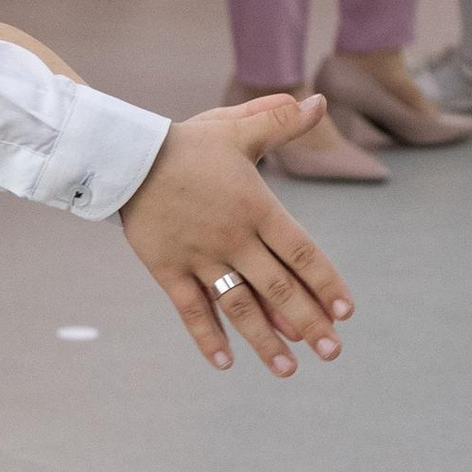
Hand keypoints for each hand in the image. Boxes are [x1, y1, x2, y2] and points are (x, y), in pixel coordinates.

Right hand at [118, 95, 354, 375]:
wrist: (126, 157)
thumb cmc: (187, 143)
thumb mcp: (237, 128)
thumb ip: (280, 120)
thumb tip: (318, 102)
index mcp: (256, 208)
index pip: (301, 252)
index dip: (326, 283)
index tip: (345, 311)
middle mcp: (233, 239)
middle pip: (278, 288)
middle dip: (309, 322)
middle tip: (333, 352)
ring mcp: (200, 258)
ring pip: (239, 306)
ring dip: (266, 340)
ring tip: (288, 369)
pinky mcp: (168, 270)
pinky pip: (190, 309)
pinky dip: (206, 336)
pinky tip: (224, 362)